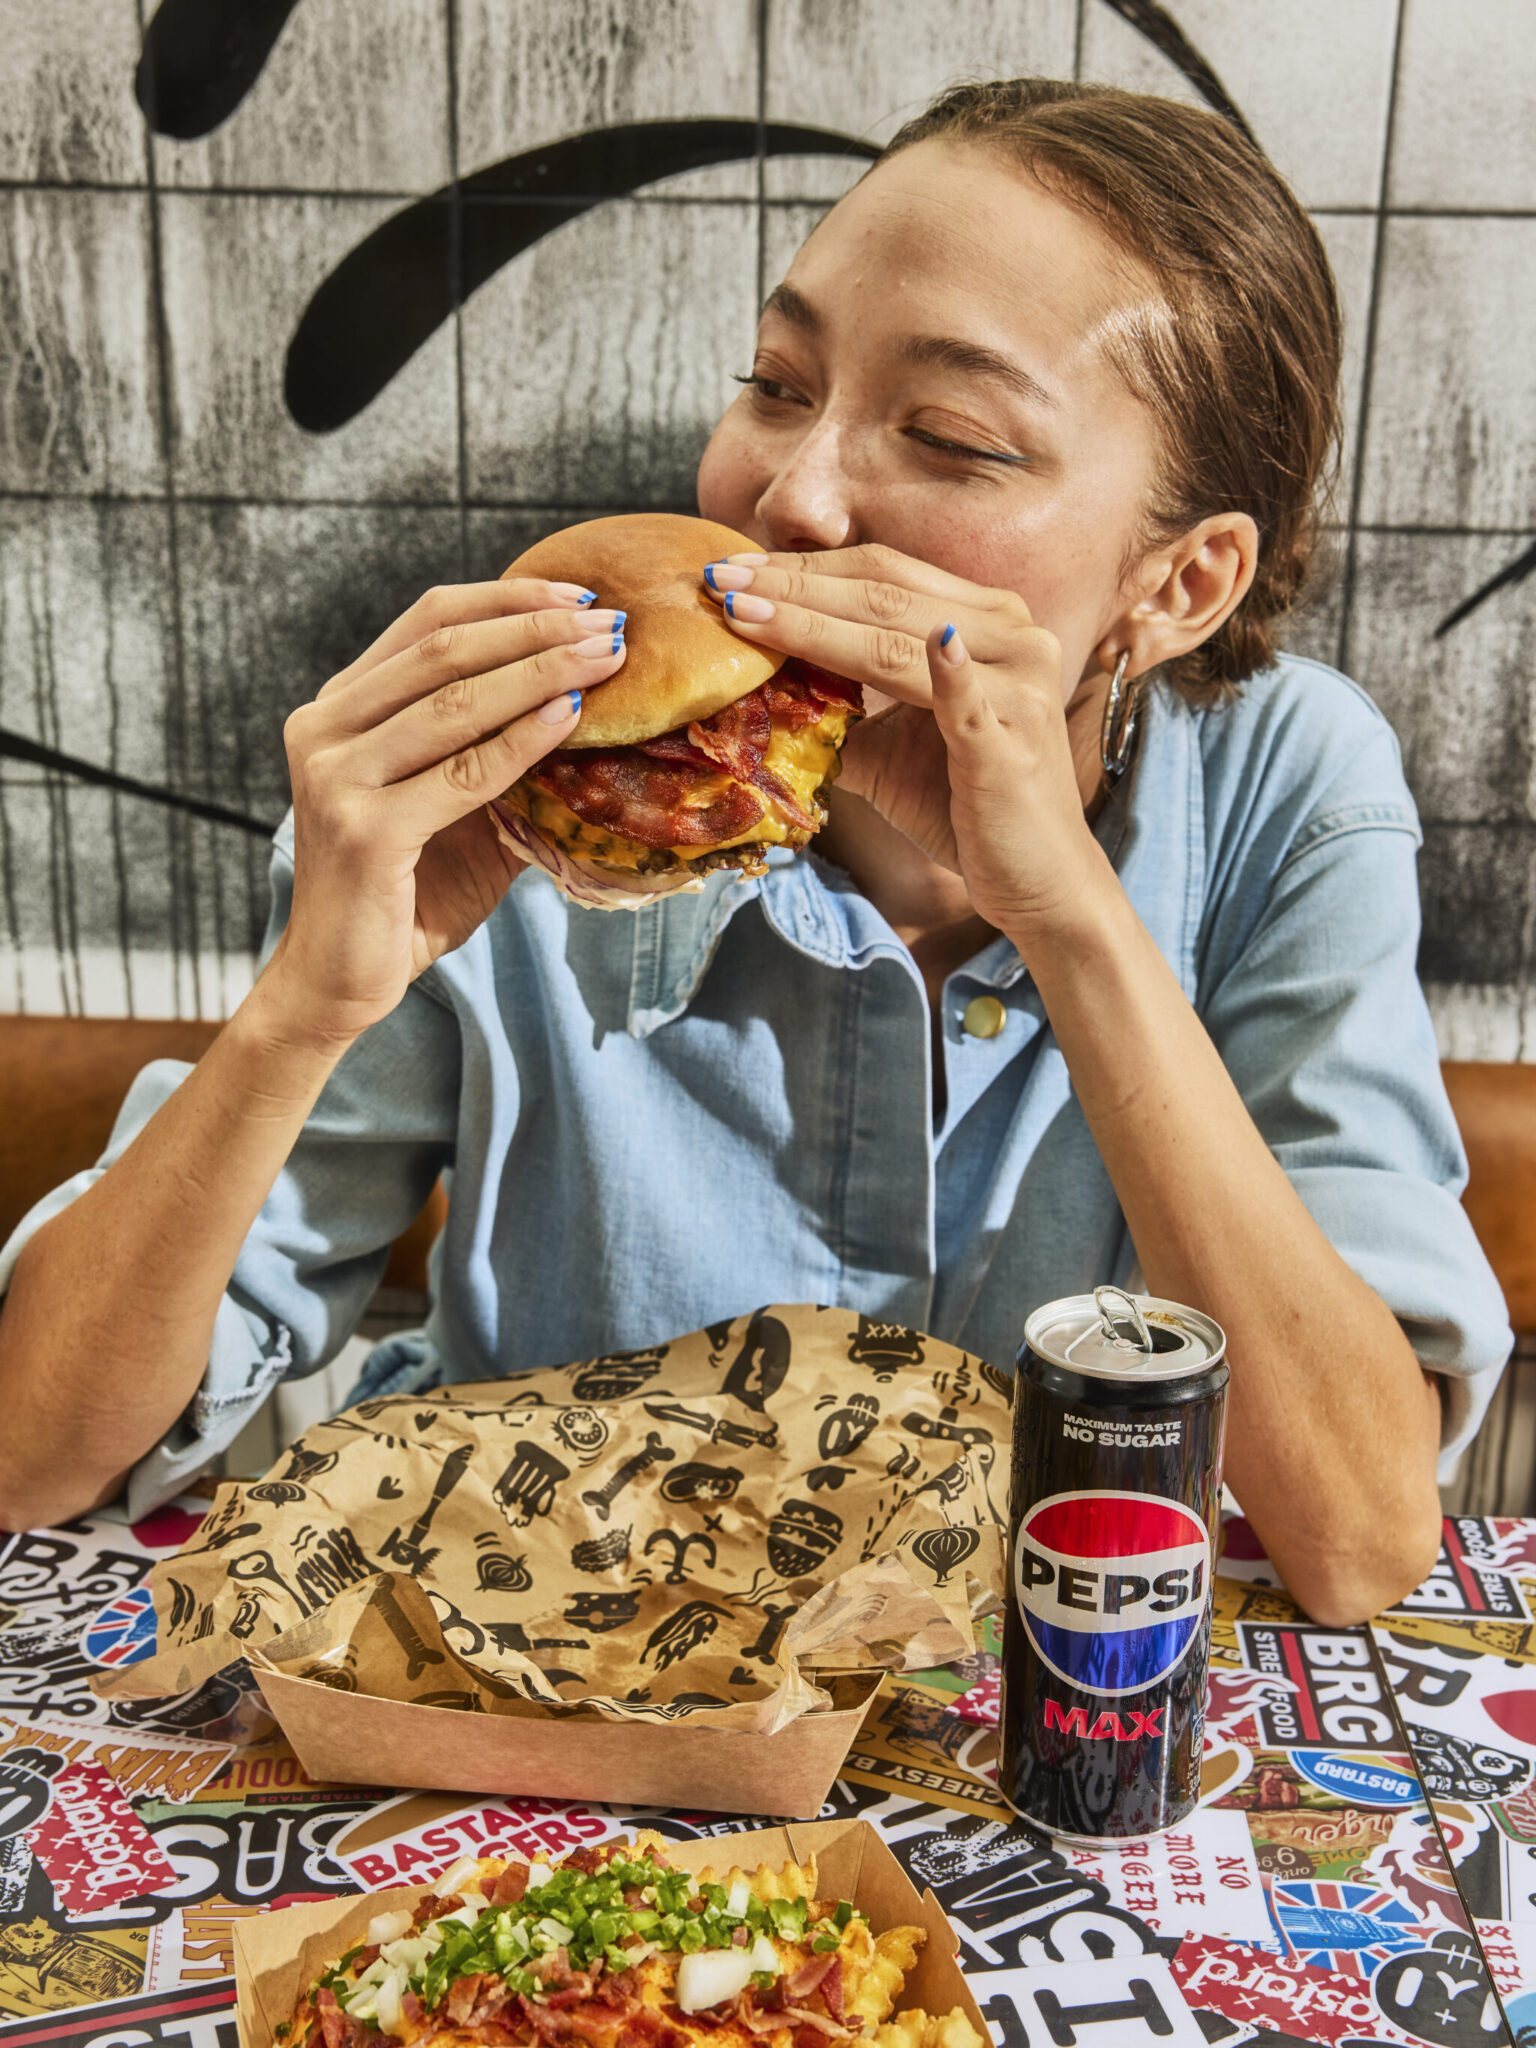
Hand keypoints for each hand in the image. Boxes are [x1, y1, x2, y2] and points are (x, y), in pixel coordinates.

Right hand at [269, 579, 625, 1044]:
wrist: (340, 982)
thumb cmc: (407, 893)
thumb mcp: (455, 806)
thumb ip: (498, 753)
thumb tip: (593, 700)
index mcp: (340, 707)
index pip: (427, 621)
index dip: (507, 599)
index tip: (580, 596)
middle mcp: (324, 728)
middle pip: (442, 649)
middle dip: (536, 629)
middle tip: (612, 623)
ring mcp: (336, 776)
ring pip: (453, 701)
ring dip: (542, 672)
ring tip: (608, 658)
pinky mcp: (361, 830)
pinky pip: (462, 772)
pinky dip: (523, 740)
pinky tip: (572, 717)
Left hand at [701, 543, 1108, 940]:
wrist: (1035, 880)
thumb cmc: (961, 806)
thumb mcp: (889, 746)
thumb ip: (839, 706)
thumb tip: (753, 691)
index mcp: (985, 620)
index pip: (883, 577)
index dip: (806, 568)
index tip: (732, 570)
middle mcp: (1012, 636)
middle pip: (885, 596)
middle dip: (794, 585)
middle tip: (719, 579)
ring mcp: (1018, 687)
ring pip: (900, 643)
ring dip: (815, 624)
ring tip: (744, 616)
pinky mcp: (1014, 743)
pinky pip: (967, 702)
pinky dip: (947, 673)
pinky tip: (930, 645)